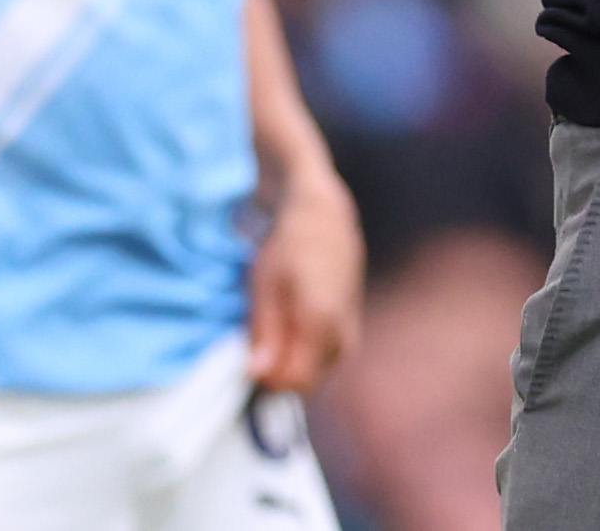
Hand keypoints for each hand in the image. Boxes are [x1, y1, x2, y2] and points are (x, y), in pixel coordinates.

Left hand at [249, 164, 363, 393]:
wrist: (325, 216)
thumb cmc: (289, 245)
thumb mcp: (265, 286)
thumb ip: (264, 334)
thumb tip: (256, 377)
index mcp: (321, 323)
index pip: (293, 382)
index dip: (266, 379)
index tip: (248, 358)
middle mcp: (343, 333)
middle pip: (306, 383)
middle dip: (278, 375)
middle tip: (258, 343)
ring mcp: (350, 331)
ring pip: (317, 373)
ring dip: (291, 364)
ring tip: (274, 329)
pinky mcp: (351, 326)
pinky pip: (325, 358)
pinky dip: (305, 353)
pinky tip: (290, 325)